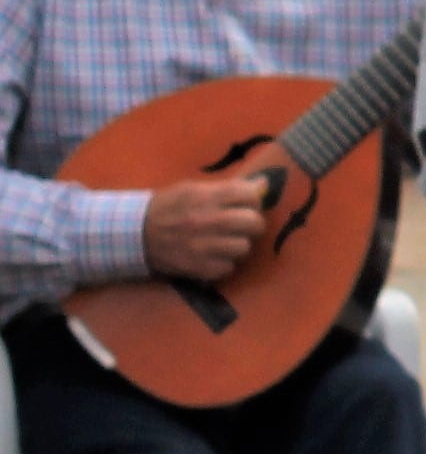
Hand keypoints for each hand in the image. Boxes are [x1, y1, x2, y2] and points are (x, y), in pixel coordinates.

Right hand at [142, 172, 272, 282]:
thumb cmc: (167, 207)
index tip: (247, 203)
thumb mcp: (193, 189)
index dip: (254, 199)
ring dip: (239, 245)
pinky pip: (227, 268)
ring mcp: (202, 247)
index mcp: (207, 198)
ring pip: (243, 247)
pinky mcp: (196, 268)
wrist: (133, 234)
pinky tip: (215, 257)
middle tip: (244, 225)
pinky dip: (225, 264)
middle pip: (253, 222)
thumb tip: (263, 185)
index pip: (249, 195)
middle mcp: (207, 221)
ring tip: (227, 242)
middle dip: (253, 223)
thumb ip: (228, 188)